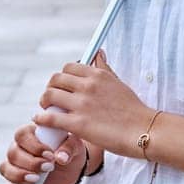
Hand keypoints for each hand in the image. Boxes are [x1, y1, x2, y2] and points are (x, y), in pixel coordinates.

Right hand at [0, 121, 87, 183]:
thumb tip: (60, 158)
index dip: (34, 146)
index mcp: (29, 133)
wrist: (72, 167)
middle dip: (30, 163)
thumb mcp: (75, 145)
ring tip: (37, 179)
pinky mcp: (18, 183)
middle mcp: (18, 148)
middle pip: (12, 153)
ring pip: (6, 169)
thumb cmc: (71, 150)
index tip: (51, 155)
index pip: (21, 135)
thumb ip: (69, 147)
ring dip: (19, 175)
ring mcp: (15, 166)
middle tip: (49, 167)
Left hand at [34, 48, 149, 160]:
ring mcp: (82, 104)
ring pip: (49, 95)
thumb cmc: (133, 110)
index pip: (69, 67)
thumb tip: (98, 52)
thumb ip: (104, 68)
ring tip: (46, 109)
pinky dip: (41, 118)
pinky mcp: (78, 124)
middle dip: (50, 88)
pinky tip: (40, 121)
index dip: (62, 77)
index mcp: (98, 74)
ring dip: (44, 102)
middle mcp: (88, 85)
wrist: (144, 130)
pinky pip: (50, 117)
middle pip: (55, 79)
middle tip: (51, 98)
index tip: (62, 86)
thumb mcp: (118, 82)